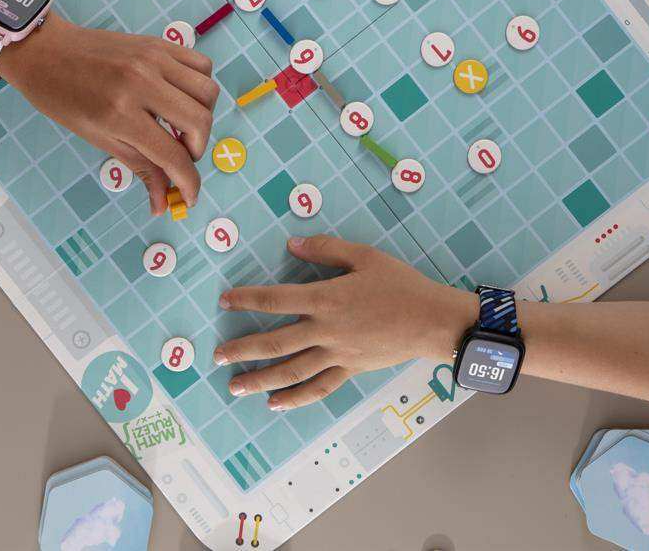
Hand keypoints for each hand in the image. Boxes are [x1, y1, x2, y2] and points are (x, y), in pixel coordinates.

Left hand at [0, 17, 218, 214]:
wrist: (46, 50)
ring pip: (208, 92)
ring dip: (203, 117)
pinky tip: (183, 98)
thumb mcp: (98, 138)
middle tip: (180, 156)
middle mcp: (142, 83)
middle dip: (197, 149)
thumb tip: (162, 204)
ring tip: (183, 125)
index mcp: (120, 113)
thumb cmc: (62, 98)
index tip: (189, 197)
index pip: (172, 155)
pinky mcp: (159, 43)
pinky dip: (201, 87)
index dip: (188, 183)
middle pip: (200, 122)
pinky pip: (202, 65)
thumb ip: (139, 168)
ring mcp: (154, 59)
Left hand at [213, 236, 476, 409]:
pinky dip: (295, 398)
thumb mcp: (365, 256)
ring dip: (260, 379)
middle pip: (276, 342)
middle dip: (244, 349)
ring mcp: (337, 355)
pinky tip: (275, 403)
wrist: (431, 320)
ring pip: (291, 371)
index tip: (225, 301)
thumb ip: (326, 249)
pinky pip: (318, 387)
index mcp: (326, 299)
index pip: (276, 299)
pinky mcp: (350, 371)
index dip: (247, 299)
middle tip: (217, 355)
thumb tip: (291, 244)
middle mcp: (326, 330)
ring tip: (234, 387)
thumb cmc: (400, 284)